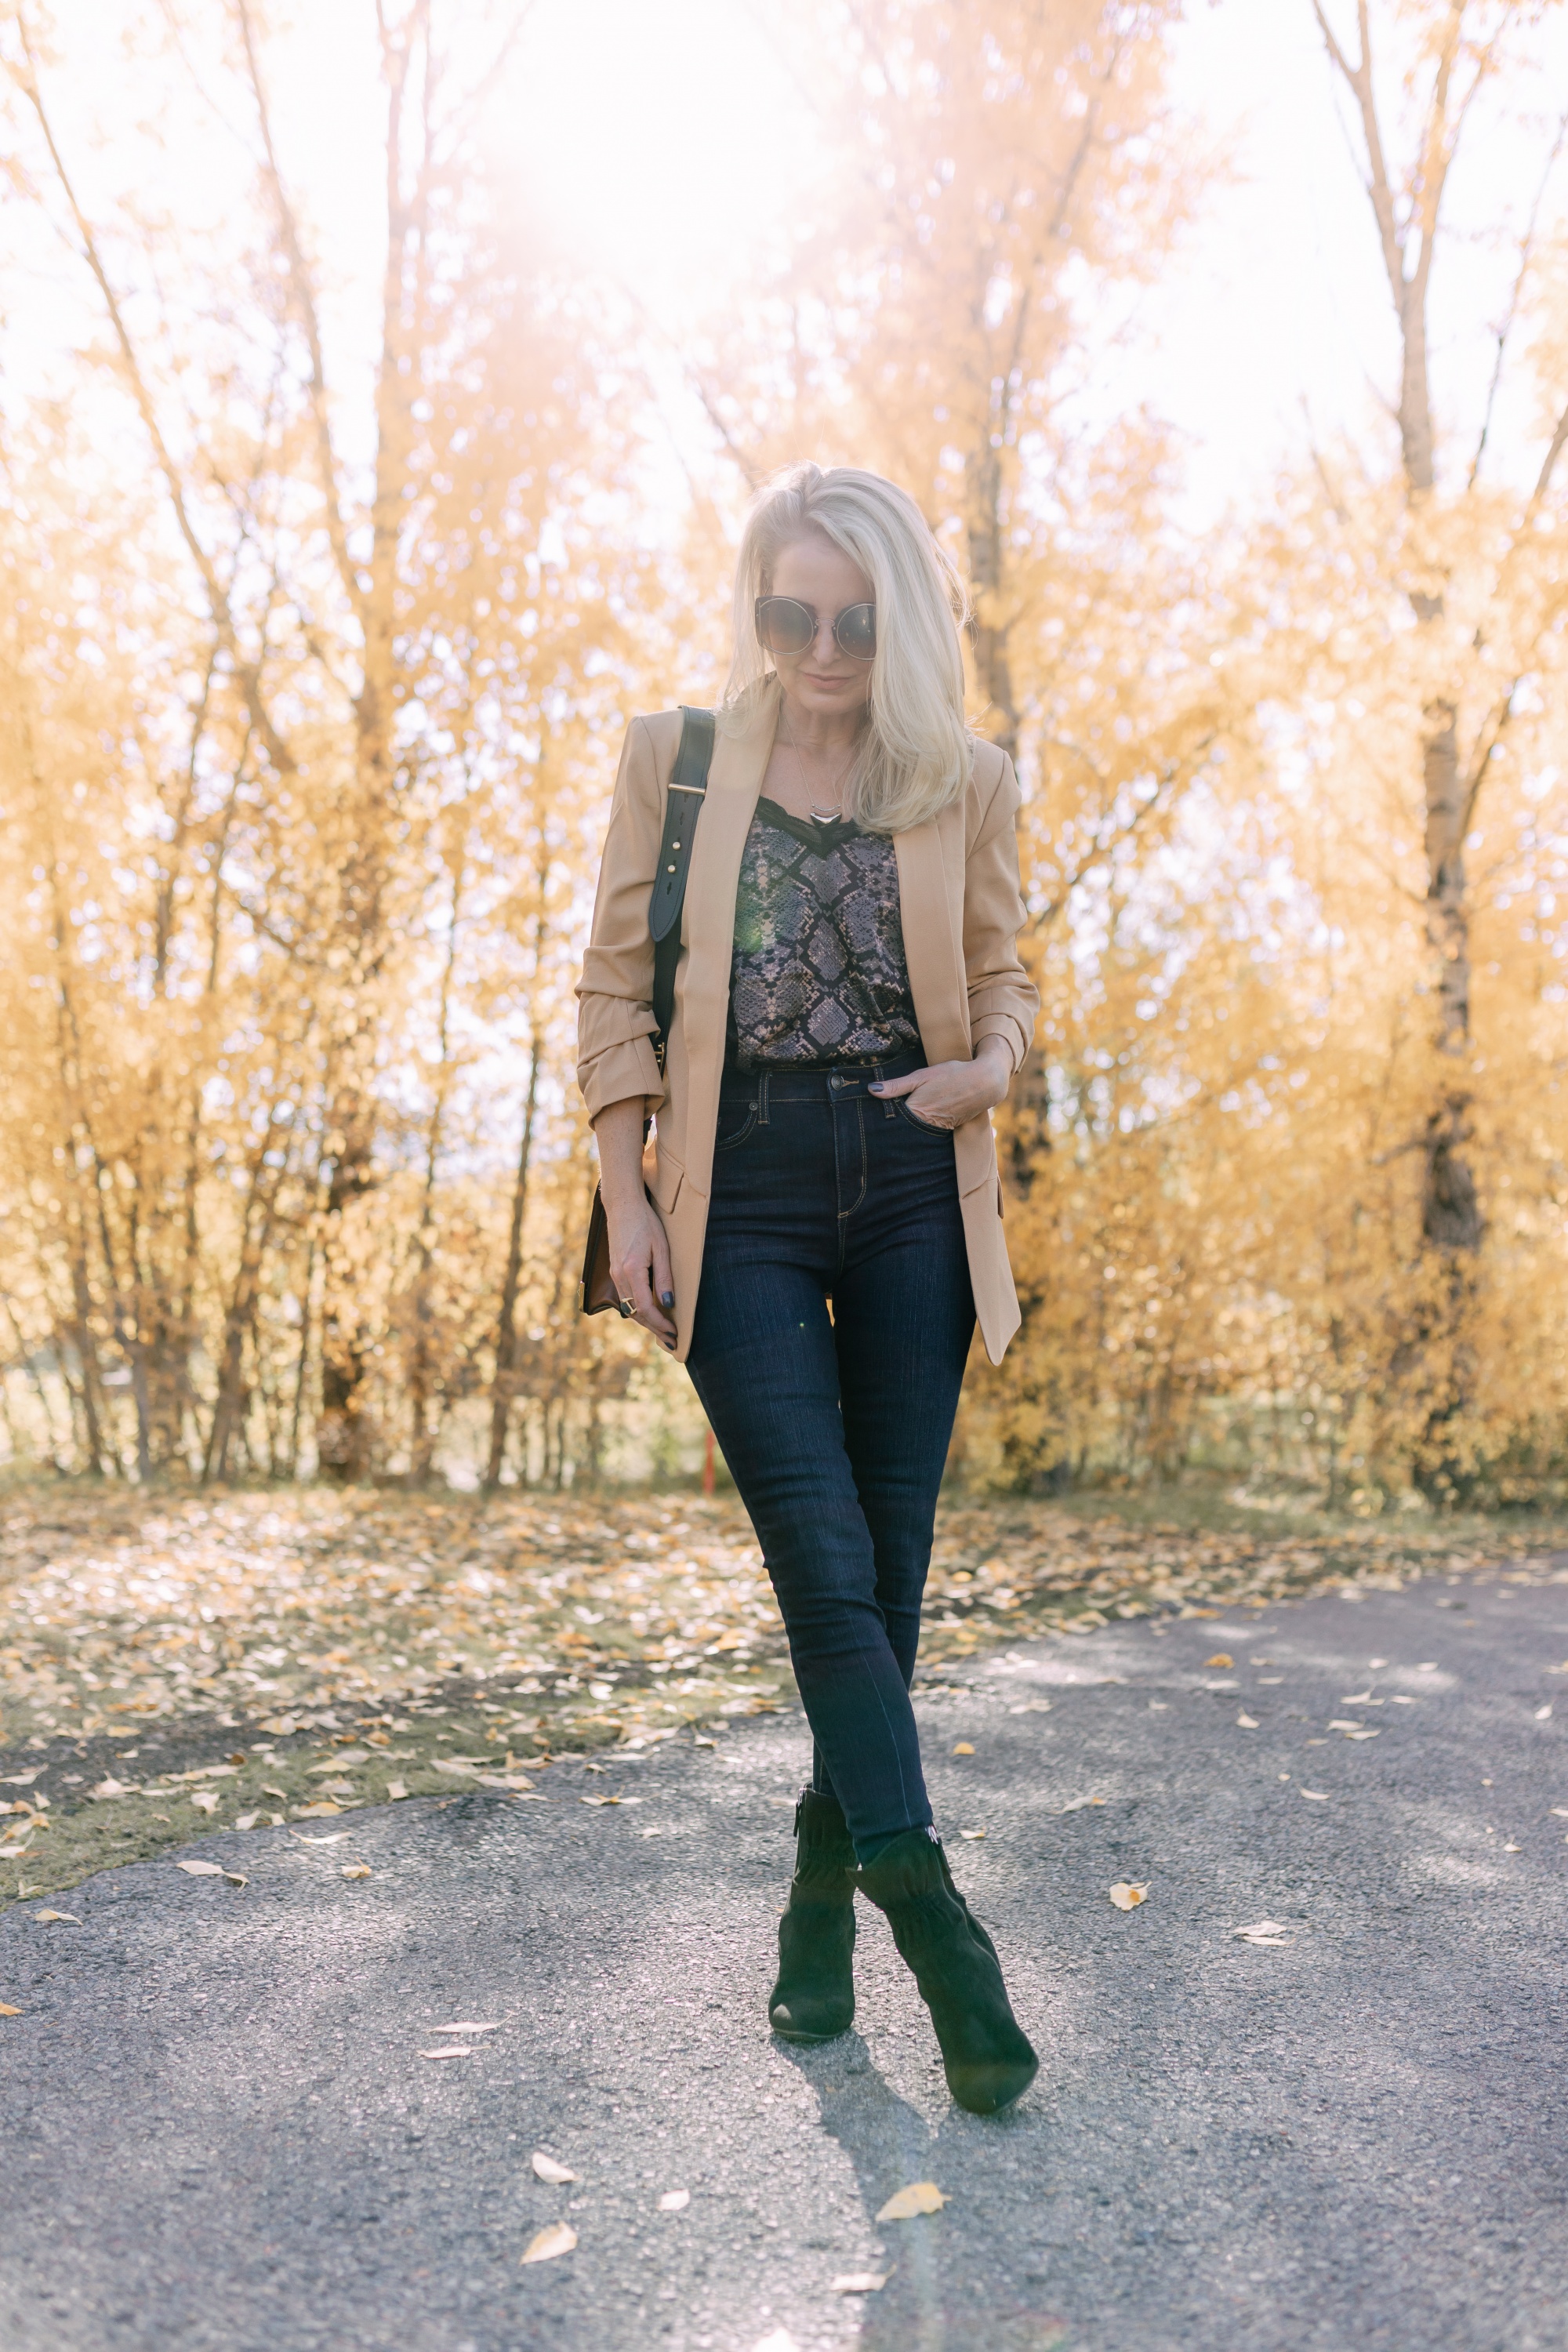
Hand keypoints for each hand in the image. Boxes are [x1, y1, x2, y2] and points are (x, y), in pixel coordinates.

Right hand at [606, 1195, 677, 1347]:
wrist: (623, 1207)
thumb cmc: (646, 1223)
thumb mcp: (661, 1249)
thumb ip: (664, 1277)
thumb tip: (668, 1303)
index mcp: (632, 1271)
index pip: (645, 1308)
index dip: (660, 1324)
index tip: (674, 1332)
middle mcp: (619, 1276)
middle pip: (636, 1313)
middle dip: (654, 1329)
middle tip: (671, 1341)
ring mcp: (614, 1275)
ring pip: (629, 1308)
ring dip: (646, 1322)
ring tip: (663, 1332)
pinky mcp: (615, 1271)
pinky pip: (626, 1298)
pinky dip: (638, 1310)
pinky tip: (650, 1313)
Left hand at [869, 1037, 1011, 1129]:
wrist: (985, 1082)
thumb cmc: (952, 1075)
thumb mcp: (922, 1076)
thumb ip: (897, 1085)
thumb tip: (871, 1090)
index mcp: (917, 1113)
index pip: (893, 1124)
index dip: (882, 1122)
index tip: (872, 1121)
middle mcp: (927, 1126)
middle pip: (905, 1132)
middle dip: (895, 1128)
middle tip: (882, 1124)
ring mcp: (940, 1130)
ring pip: (918, 1133)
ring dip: (911, 1129)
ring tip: (902, 1122)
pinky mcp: (950, 1129)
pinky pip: (932, 1131)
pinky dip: (925, 1127)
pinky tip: (923, 1119)